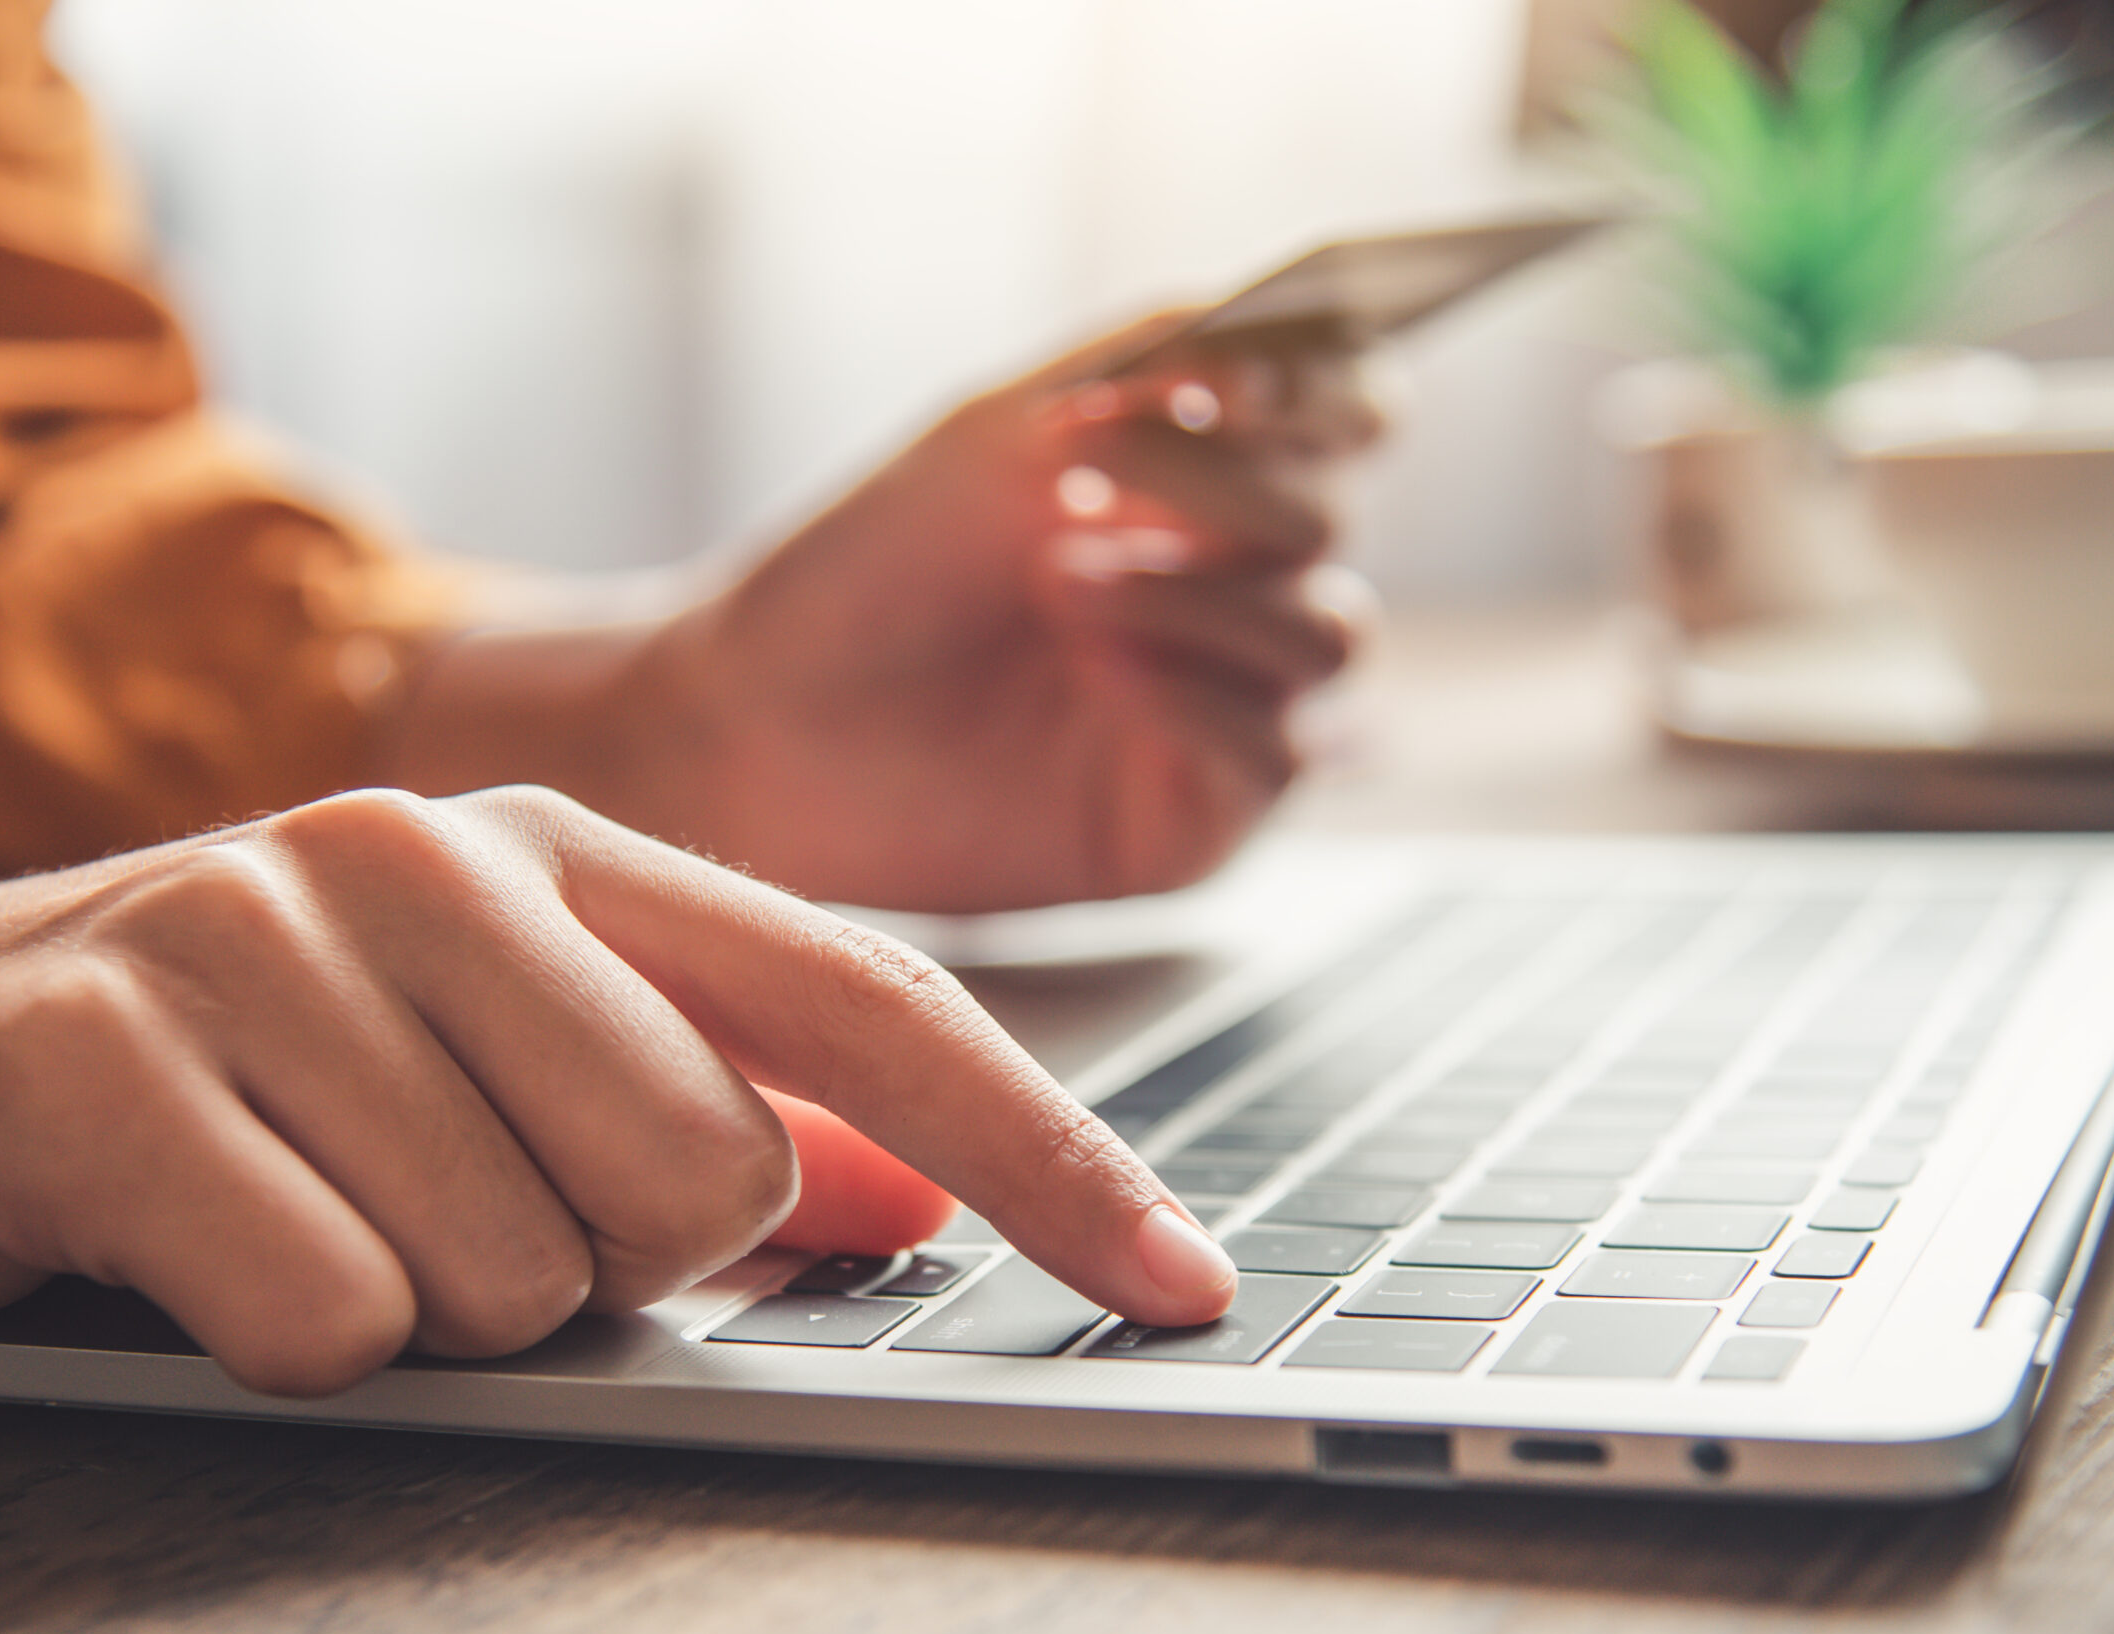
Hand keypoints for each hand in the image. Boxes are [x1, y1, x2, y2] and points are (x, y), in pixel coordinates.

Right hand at [0, 788, 1234, 1395]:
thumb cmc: (225, 1077)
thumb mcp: (476, 1065)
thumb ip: (694, 1108)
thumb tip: (905, 1200)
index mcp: (564, 851)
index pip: (876, 1003)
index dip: (1048, 1155)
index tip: (1183, 1284)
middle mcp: (436, 853)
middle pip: (704, 1180)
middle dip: (591, 1269)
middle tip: (426, 1210)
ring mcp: (266, 927)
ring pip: (518, 1275)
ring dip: (418, 1308)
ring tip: (289, 1212)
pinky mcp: (107, 1045)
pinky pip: (326, 1315)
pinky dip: (273, 1340)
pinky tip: (181, 1250)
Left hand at [392, 314, 1383, 913]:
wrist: (762, 715)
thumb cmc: (874, 565)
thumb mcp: (1004, 428)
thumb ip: (1148, 363)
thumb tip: (1285, 332)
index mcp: (1203, 489)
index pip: (1351, 423)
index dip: (1329, 395)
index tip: (1241, 379)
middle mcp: (1229, 595)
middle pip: (1332, 526)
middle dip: (1232, 490)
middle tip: (1102, 469)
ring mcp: (1223, 710)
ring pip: (1331, 638)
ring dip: (1205, 595)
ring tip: (1067, 586)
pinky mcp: (1195, 821)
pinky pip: (1278, 754)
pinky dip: (1199, 696)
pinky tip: (1098, 671)